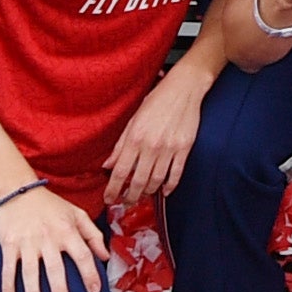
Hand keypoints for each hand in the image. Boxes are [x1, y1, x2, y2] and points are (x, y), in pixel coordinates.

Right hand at [0, 181, 110, 291]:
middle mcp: (48, 238)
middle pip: (55, 267)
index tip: (94, 291)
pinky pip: (8, 267)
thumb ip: (93, 235)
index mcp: (67, 231)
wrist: (18, 191)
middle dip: (59, 289)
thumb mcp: (77, 214)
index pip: (82, 255)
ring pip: (30, 271)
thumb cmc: (51, 206)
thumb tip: (105, 257)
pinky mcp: (9, 244)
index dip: (90, 273)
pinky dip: (7, 285)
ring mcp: (27, 242)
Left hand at [98, 64, 210, 213]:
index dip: (113, 189)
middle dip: (130, 197)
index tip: (109, 199)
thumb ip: (120, 145)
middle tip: (126, 202)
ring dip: (148, 193)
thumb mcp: (132, 120)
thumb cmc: (156, 101)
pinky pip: (176, 174)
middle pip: (138, 181)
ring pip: (156, 181)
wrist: (183, 89)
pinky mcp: (184, 149)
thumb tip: (107, 165)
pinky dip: (169, 186)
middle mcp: (151, 146)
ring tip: (142, 195)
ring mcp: (169, 149)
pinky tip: (163, 190)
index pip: (120, 171)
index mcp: (135, 138)